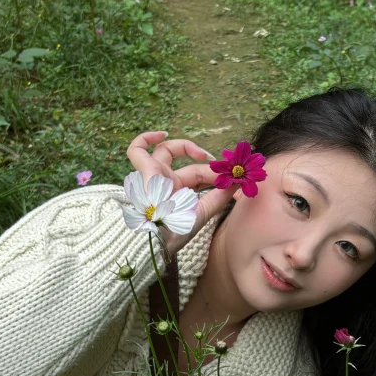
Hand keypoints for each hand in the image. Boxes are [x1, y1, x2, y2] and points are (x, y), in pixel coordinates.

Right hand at [125, 129, 232, 257]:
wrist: (159, 240)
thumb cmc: (177, 232)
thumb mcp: (203, 213)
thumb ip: (220, 196)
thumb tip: (239, 180)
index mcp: (178, 195)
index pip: (198, 176)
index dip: (216, 174)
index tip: (232, 175)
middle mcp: (166, 185)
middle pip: (189, 166)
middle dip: (208, 166)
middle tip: (221, 168)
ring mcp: (154, 177)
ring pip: (165, 152)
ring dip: (185, 146)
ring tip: (202, 154)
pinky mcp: (145, 172)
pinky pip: (137, 150)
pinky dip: (145, 138)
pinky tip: (161, 134)